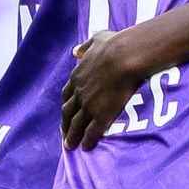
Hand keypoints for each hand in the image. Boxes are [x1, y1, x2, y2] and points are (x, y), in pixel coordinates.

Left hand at [60, 30, 153, 147]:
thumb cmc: (114, 45)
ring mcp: (89, 106)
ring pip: (76, 125)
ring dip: (72, 136)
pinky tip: (85, 148)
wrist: (124, 56)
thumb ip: (85, 46)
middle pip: (68, 112)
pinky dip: (86, 140)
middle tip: (63, 133)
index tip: (66, 110)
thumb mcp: (97, 40)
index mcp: (78, 76)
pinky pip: (91, 132)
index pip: (67, 94)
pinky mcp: (101, 115)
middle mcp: (80, 93)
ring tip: (70, 146)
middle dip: (65, 124)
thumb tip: (75, 50)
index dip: (67, 103)